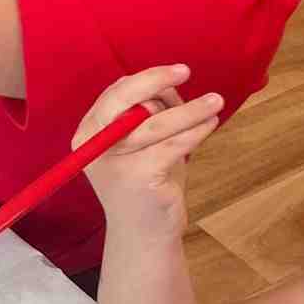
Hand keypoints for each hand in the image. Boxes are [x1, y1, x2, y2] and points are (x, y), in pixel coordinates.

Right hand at [78, 65, 223, 242]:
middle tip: (186, 71)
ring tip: (215, 103)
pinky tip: (210, 124)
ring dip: (191, 109)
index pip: (114, 94)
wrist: (143, 232)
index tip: (175, 71)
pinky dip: (196, 130)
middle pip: (127, 102)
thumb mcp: (141, 145)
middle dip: (158, 82)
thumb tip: (170, 87)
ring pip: (156, 122)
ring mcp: (114, 162)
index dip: (145, 78)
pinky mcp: (138, 177)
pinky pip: (173, 144)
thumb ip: (147, 116)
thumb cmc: (145, 182)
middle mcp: (93, 145)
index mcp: (88, 133)